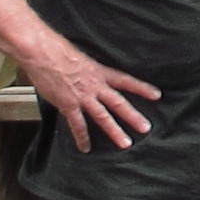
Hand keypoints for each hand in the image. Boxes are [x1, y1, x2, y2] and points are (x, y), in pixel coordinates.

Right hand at [20, 34, 159, 150]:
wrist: (42, 53)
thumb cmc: (58, 51)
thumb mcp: (82, 58)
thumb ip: (90, 69)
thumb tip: (91, 73)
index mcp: (100, 72)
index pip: (126, 81)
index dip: (142, 88)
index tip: (157, 95)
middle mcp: (95, 86)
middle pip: (119, 103)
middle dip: (133, 116)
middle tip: (146, 128)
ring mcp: (82, 97)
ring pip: (103, 116)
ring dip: (114, 131)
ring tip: (125, 143)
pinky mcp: (68, 104)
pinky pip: (77, 124)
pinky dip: (82, 137)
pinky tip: (86, 148)